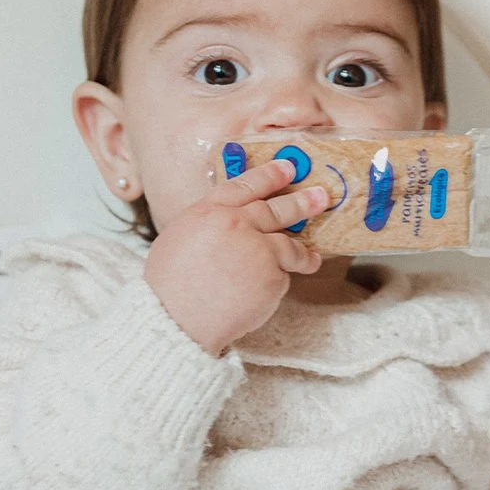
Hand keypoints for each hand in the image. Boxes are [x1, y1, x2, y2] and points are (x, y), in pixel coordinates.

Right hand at [145, 159, 327, 355]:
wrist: (177, 320)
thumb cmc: (170, 287)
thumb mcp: (179, 239)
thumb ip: (209, 225)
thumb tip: (226, 223)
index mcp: (209, 212)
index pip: (245, 185)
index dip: (269, 175)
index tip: (288, 168)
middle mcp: (236, 224)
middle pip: (276, 209)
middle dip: (302, 202)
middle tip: (320, 197)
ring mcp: (258, 249)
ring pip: (288, 245)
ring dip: (304, 251)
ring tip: (312, 258)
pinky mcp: (272, 276)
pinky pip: (280, 277)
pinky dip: (273, 287)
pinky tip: (263, 297)